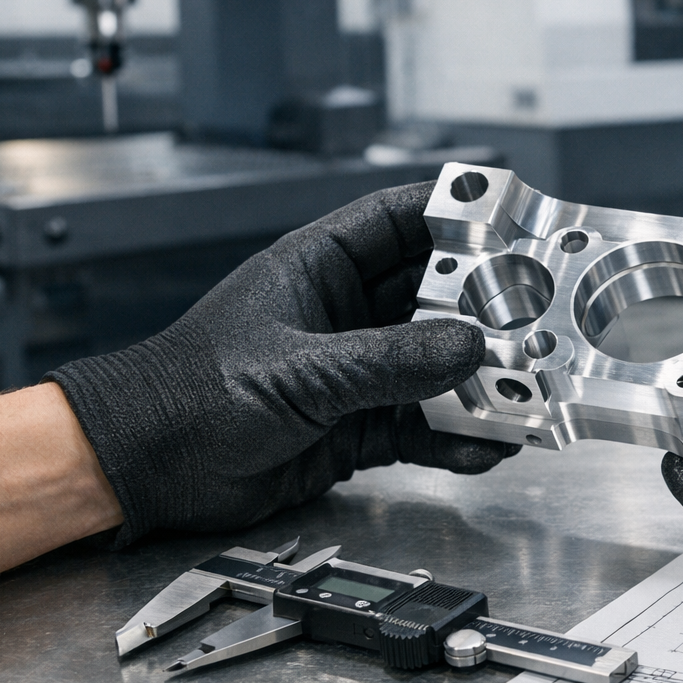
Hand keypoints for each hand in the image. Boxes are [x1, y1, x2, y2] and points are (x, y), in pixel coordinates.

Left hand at [46, 182, 517, 546]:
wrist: (148, 469)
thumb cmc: (189, 395)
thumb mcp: (300, 370)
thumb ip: (388, 361)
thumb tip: (467, 348)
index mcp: (318, 269)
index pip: (401, 220)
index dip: (457, 213)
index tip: (512, 216)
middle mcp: (343, 315)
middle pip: (434, 294)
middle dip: (485, 306)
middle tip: (534, 314)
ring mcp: (354, 371)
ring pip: (436, 364)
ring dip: (478, 379)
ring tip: (523, 387)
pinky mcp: (357, 427)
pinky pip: (423, 425)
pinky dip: (457, 435)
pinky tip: (487, 442)